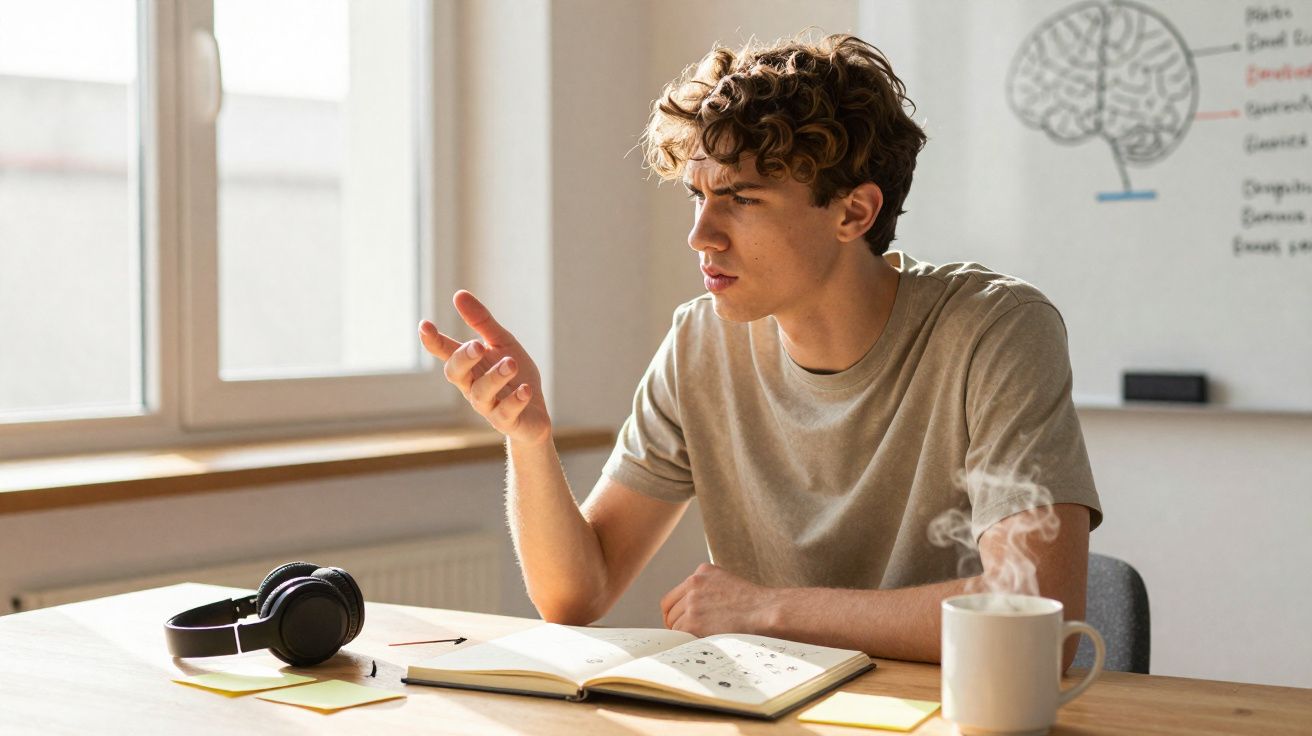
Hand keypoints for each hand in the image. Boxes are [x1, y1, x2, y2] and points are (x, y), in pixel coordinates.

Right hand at [418, 290, 551, 444]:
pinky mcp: (507, 421)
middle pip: (456, 374)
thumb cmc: (514, 375)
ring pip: (482, 394)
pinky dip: (515, 400)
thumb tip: (458, 294)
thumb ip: (481, 322)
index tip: (425, 325)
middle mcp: (472, 387)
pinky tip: (524, 389)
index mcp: (469, 366)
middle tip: (477, 345)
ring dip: (495, 377)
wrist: (535, 412)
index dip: (434, 341)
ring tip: (511, 363)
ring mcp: (488, 406)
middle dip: (464, 359)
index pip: (446, 352)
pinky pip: (506, 413)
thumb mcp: (501, 342)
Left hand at [660, 563, 779, 636]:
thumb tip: (692, 612)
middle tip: (687, 636)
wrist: (767, 611)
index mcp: (702, 572)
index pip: (675, 594)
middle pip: (670, 609)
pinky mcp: (693, 620)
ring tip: (702, 639)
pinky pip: (679, 635)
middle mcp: (694, 582)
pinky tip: (701, 642)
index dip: (676, 611)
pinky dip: (687, 641)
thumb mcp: (728, 585)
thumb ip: (708, 591)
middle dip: (677, 623)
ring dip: (684, 633)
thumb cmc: (755, 605)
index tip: (681, 622)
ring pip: (674, 623)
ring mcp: (692, 601)